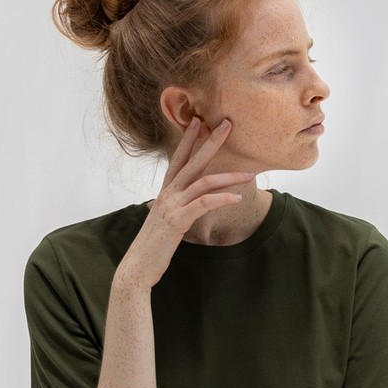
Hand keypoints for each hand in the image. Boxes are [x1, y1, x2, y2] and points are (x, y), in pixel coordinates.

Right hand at [117, 116, 254, 289]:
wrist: (138, 267)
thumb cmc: (153, 248)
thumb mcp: (165, 223)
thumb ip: (176, 211)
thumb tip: (187, 208)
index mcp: (165, 193)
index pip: (177, 160)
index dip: (187, 140)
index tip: (197, 121)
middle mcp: (167, 194)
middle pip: (192, 161)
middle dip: (211, 141)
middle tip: (227, 124)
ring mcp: (172, 205)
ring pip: (203, 181)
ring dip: (229, 176)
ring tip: (249, 174)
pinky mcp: (178, 220)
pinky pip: (204, 203)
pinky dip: (222, 198)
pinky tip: (237, 198)